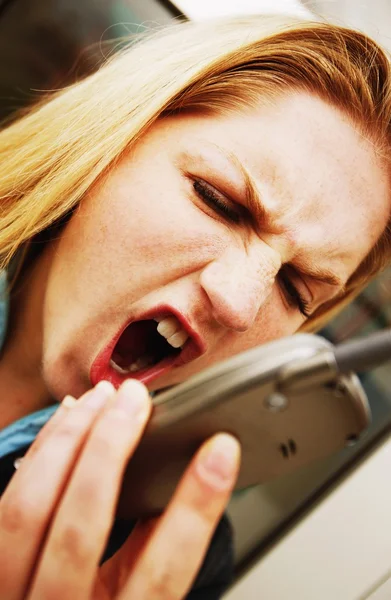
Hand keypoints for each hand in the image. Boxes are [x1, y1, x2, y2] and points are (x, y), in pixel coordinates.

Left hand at [0, 379, 239, 598]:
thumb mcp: (136, 597)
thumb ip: (156, 550)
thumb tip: (184, 475)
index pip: (163, 572)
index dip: (196, 507)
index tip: (220, 449)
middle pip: (79, 530)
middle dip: (108, 449)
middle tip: (134, 399)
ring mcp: (13, 593)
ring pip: (28, 509)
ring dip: (66, 440)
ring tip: (99, 399)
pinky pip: (6, 501)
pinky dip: (40, 450)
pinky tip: (65, 420)